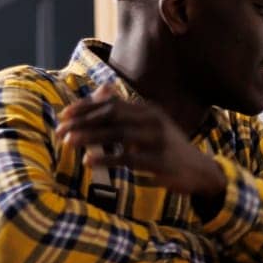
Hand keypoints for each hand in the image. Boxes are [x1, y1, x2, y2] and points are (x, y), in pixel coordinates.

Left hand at [55, 84, 225, 198]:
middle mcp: (153, 121)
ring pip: (117, 134)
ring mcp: (158, 140)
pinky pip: (127, 158)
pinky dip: (106, 159)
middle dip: (83, 121)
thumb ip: (125, 112)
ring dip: (90, 137)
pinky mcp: (159, 161)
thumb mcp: (149, 126)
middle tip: (61, 130)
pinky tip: (88, 162)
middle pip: (112, 115)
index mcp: (148, 110)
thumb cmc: (168, 149)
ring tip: (69, 142)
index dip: (85, 107)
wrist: (201, 171)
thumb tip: (101, 90)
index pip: (111, 104)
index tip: (64, 115)